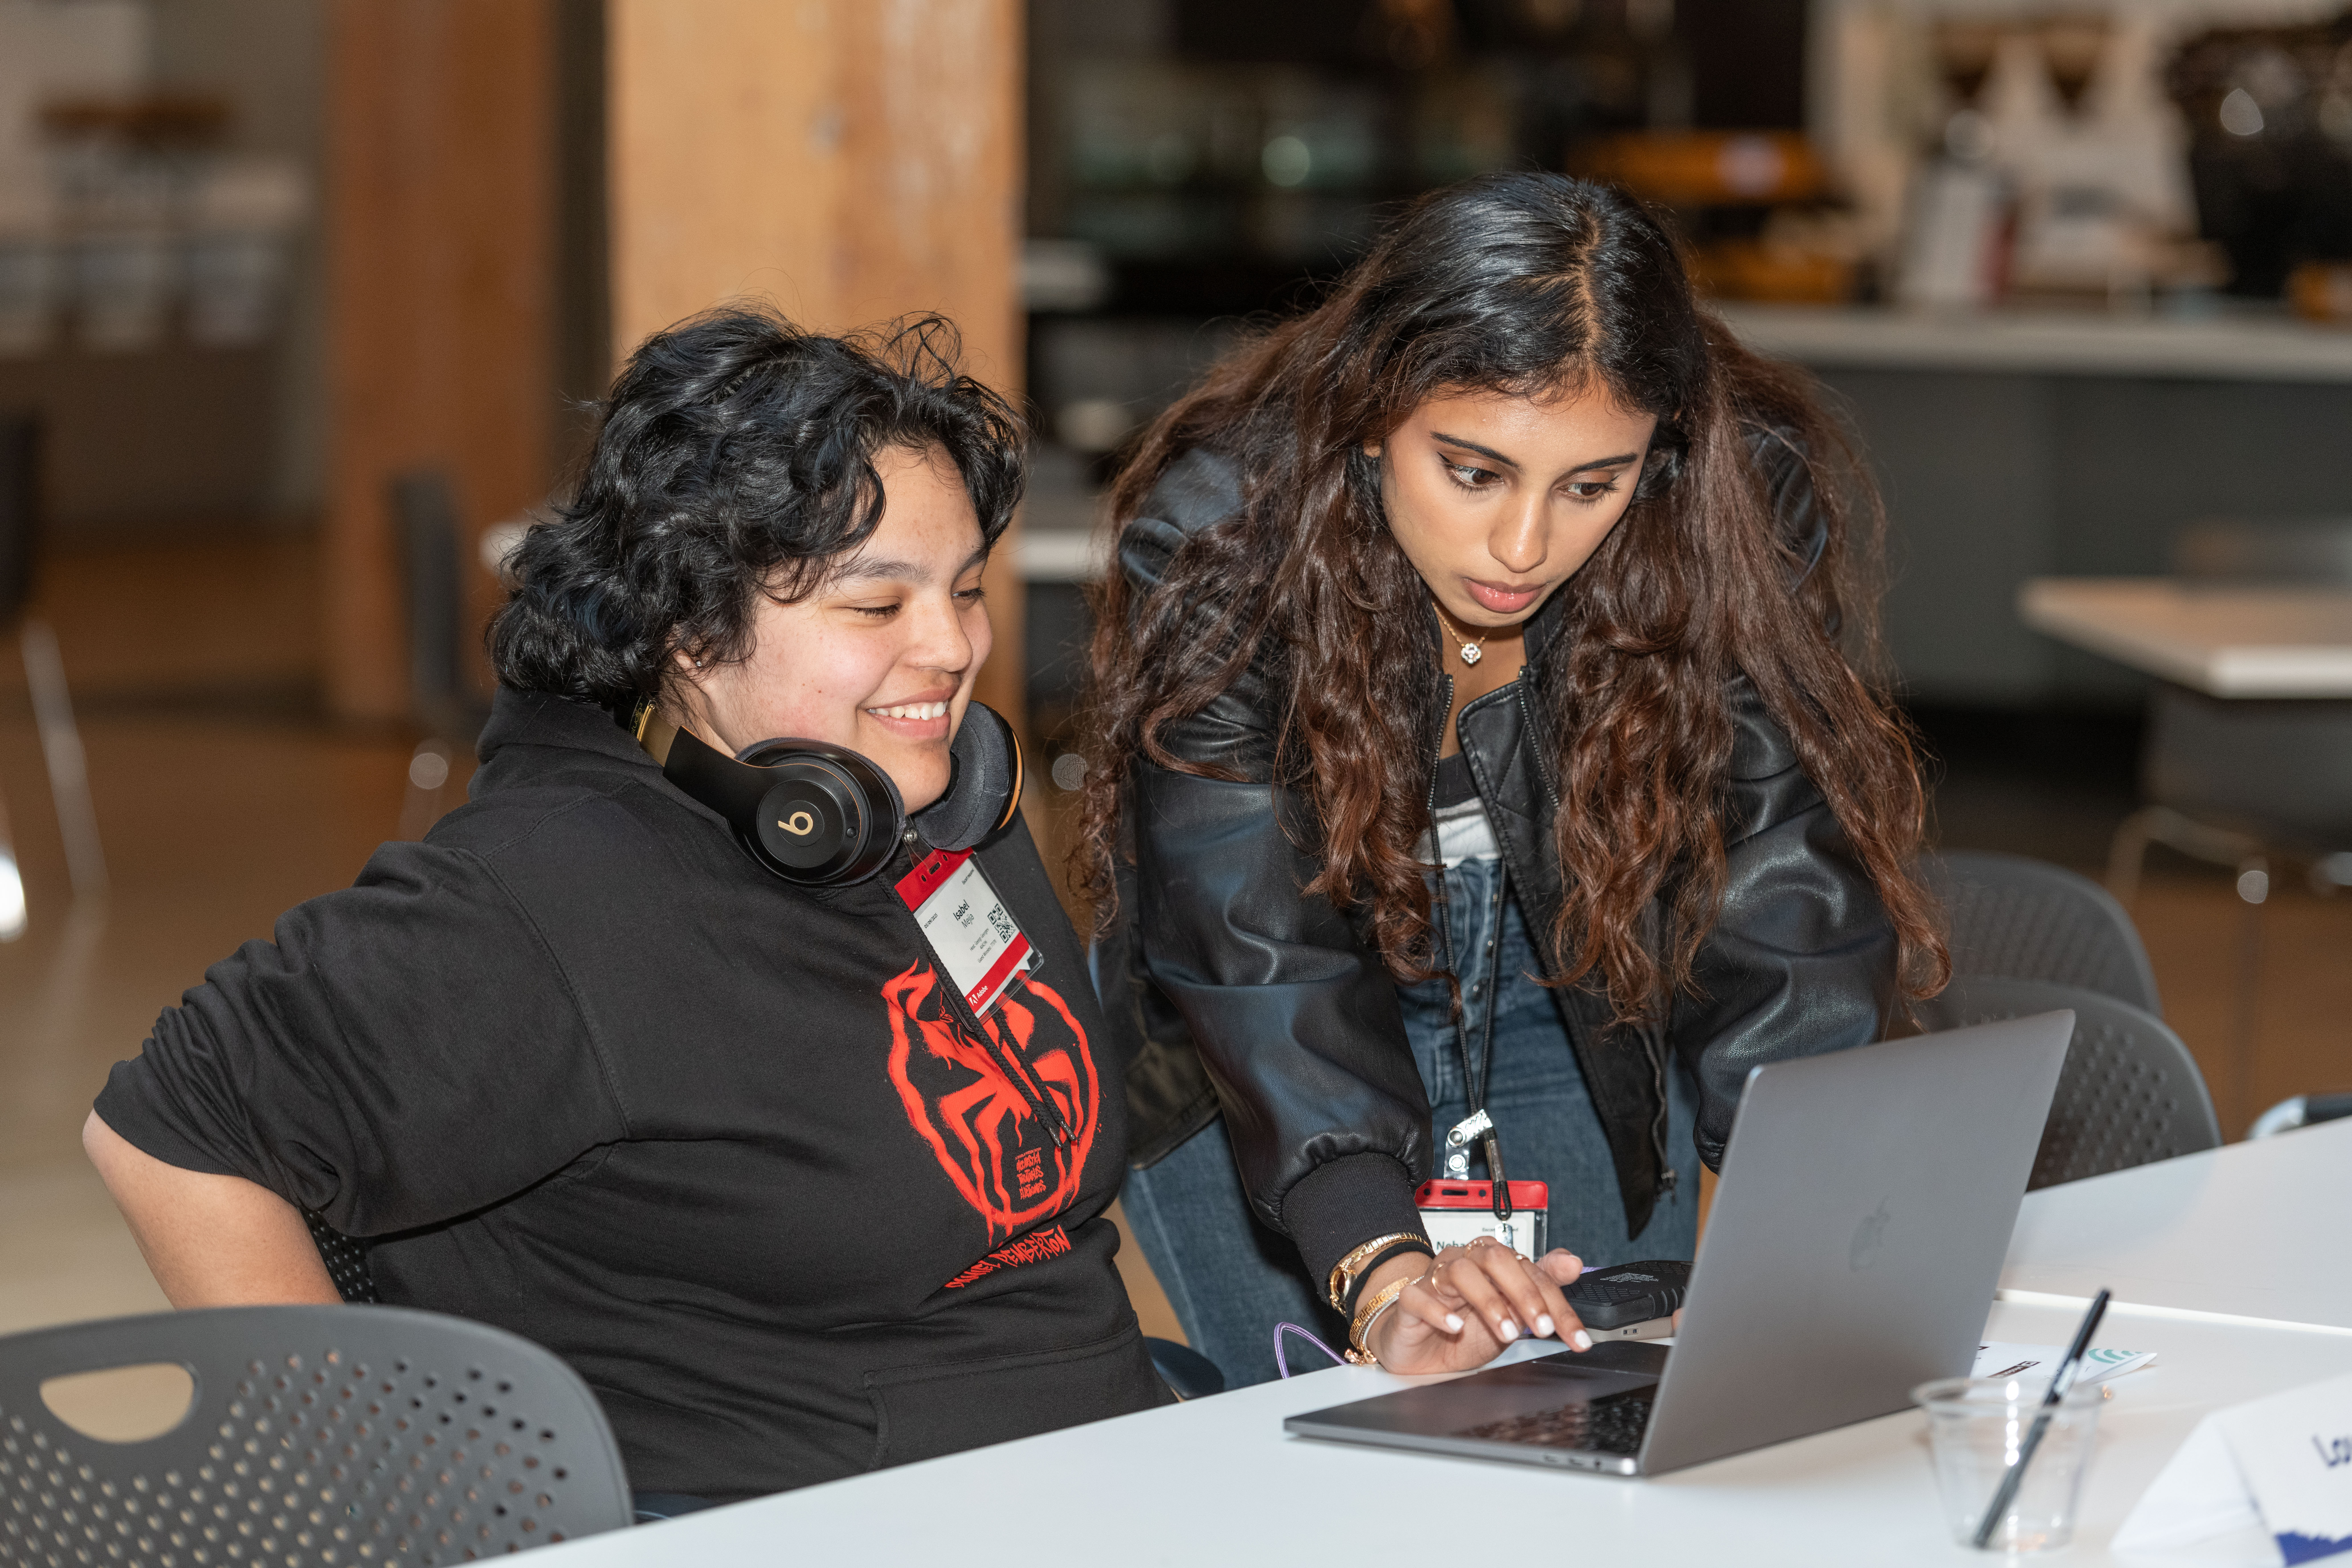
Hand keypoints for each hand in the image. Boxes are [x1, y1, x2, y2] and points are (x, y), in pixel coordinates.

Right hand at [1363, 1240, 1590, 1375]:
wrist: (1420, 1348)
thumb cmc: (1465, 1326)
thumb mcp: (1511, 1312)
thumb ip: (1542, 1286)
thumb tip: (1573, 1262)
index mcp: (1493, 1263)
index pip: (1530, 1271)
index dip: (1557, 1303)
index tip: (1576, 1336)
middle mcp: (1465, 1263)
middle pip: (1496, 1260)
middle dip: (1525, 1293)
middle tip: (1542, 1328)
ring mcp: (1435, 1280)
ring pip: (1460, 1272)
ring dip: (1489, 1302)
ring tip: (1507, 1334)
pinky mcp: (1410, 1300)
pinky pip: (1419, 1296)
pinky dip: (1439, 1311)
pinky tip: (1455, 1327)